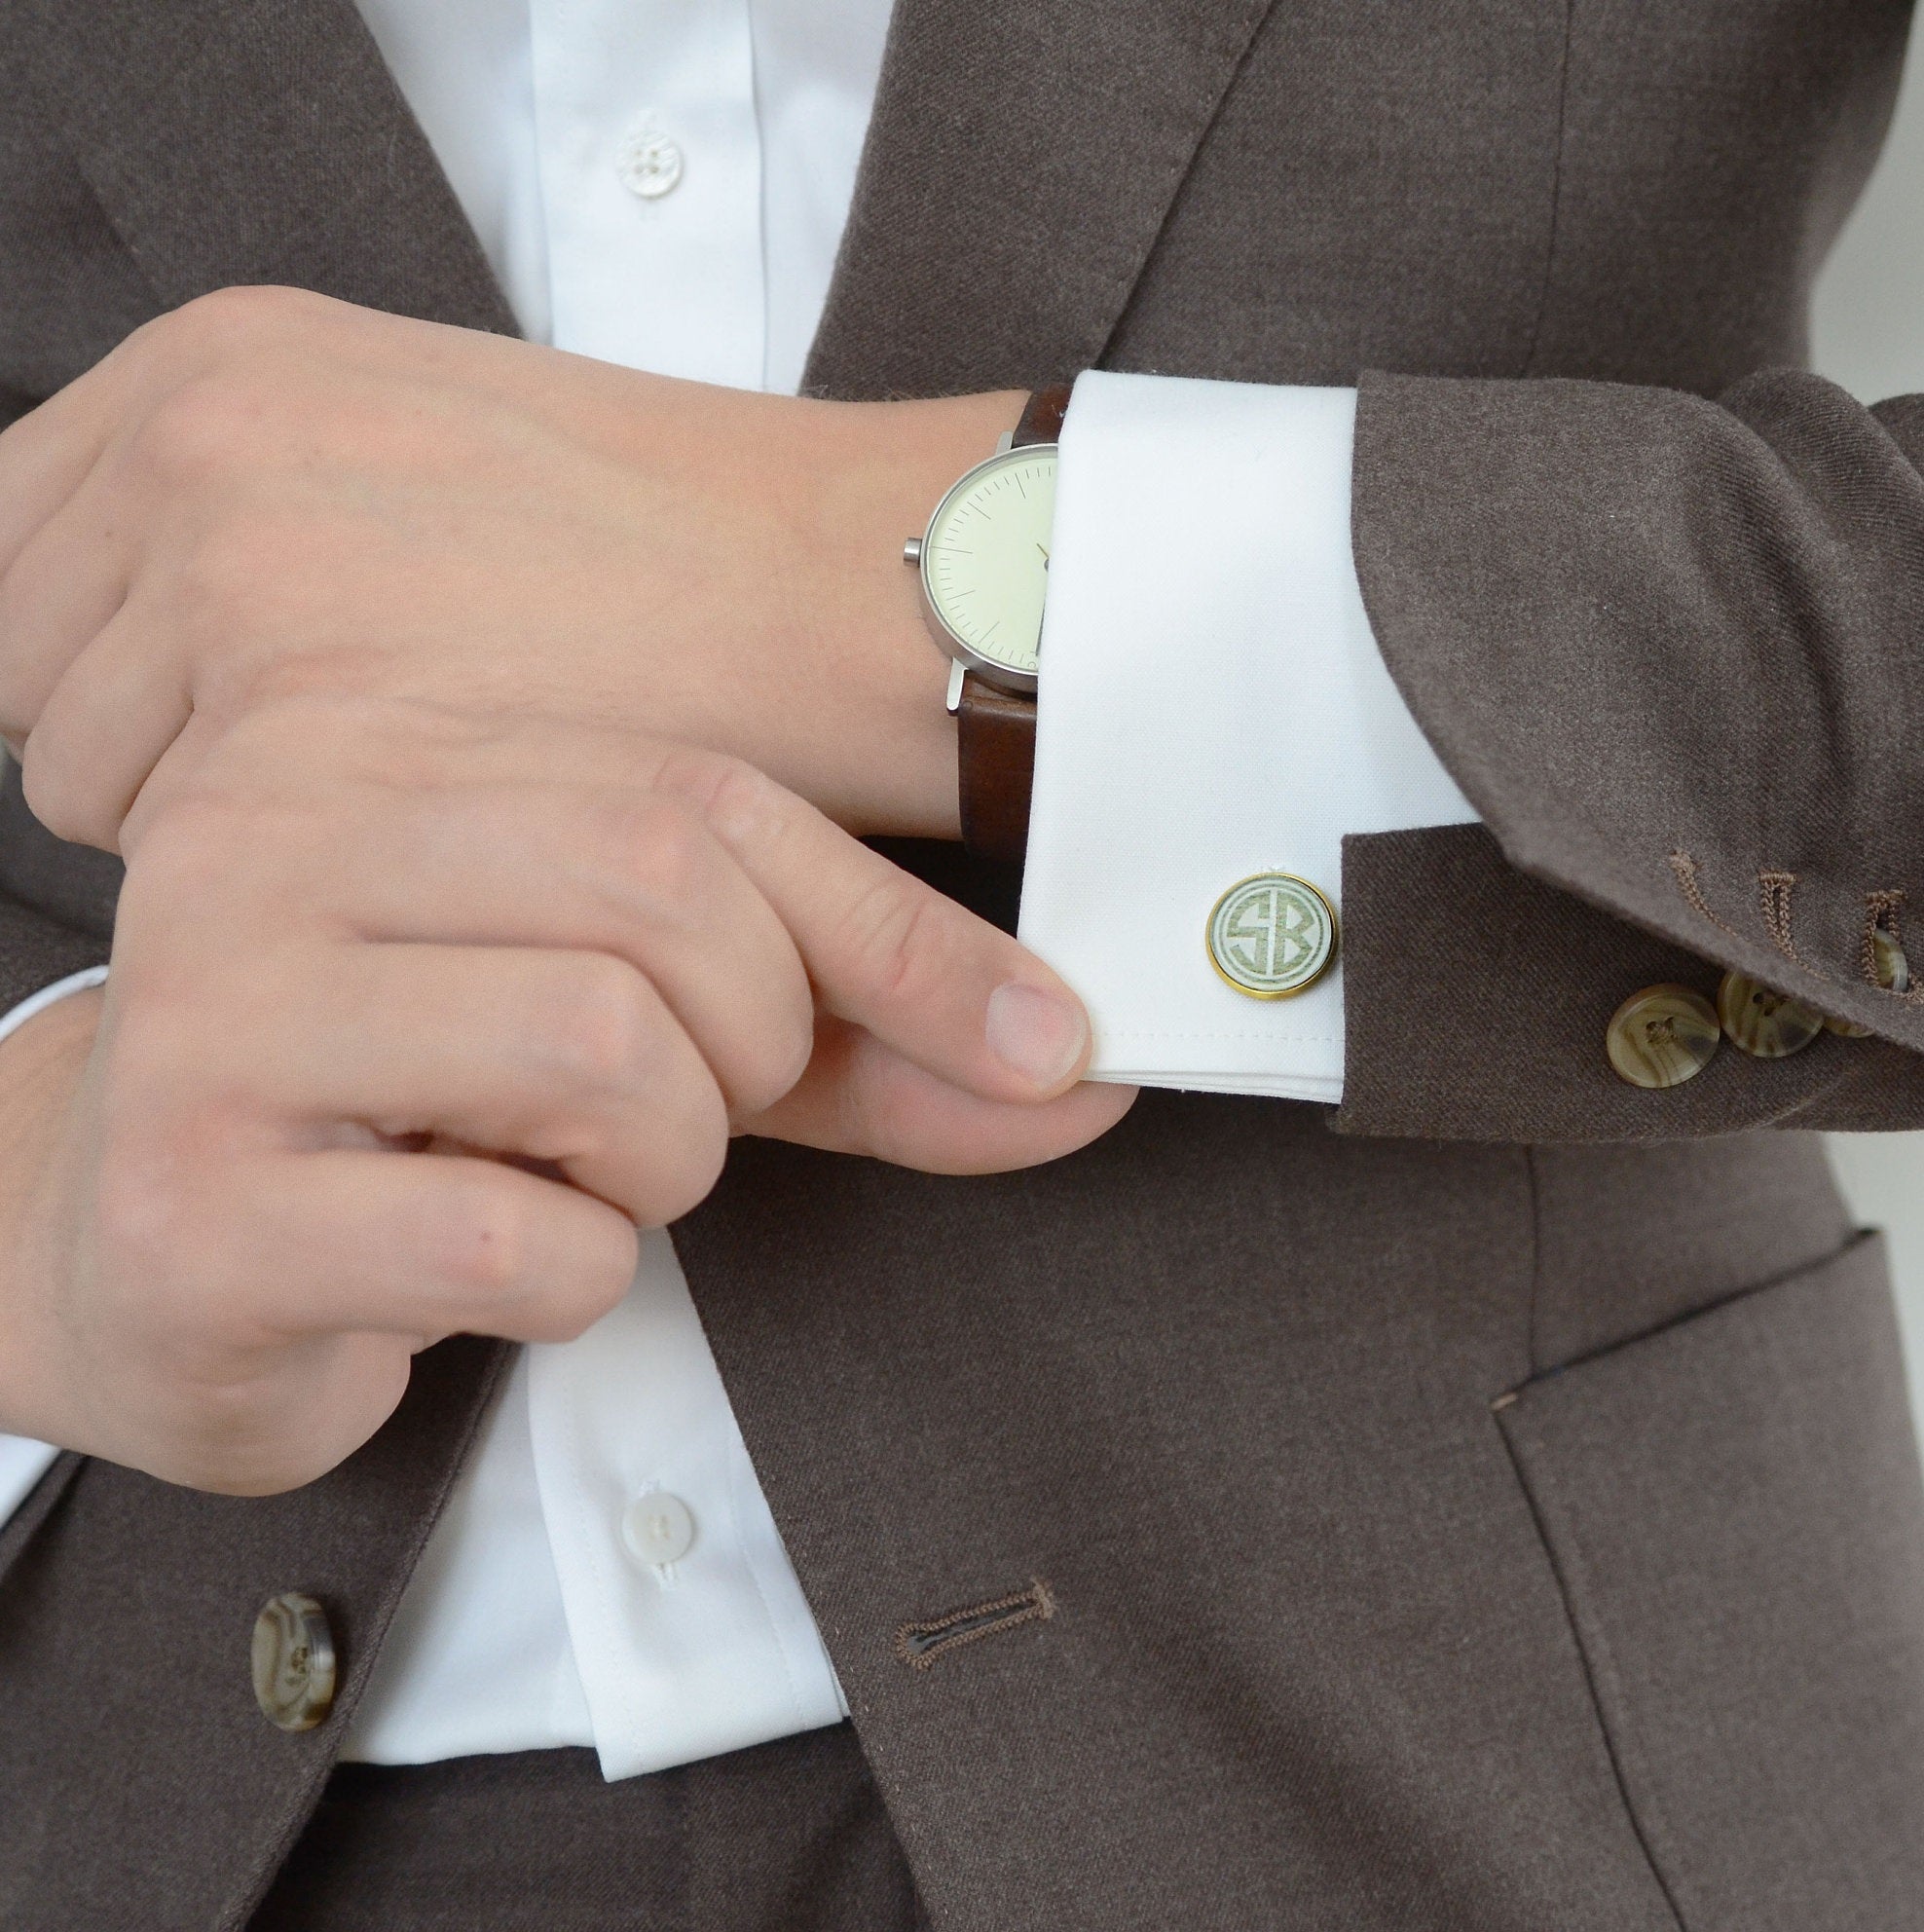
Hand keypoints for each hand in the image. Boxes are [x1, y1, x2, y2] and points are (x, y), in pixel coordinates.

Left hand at [0, 285, 1015, 851]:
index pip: (13, 551)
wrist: (836, 594)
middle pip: (27, 666)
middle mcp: (204, 447)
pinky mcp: (306, 712)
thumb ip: (256, 501)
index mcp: (223, 360)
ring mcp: (243, 573)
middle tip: (320, 784)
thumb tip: (136, 615)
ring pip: (90, 779)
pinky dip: (283, 887)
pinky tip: (410, 859)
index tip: (215, 721)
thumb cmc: (674, 549)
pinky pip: (188, 857)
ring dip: (210, 825)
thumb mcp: (427, 442)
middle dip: (141, 744)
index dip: (104, 658)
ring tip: (384, 822)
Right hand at [0, 697, 1130, 1491]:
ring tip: (568, 1178)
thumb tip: (1083, 1074)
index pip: (716, 804)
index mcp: (393, 757)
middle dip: (749, 1057)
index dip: (908, 941)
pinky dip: (567, 1277)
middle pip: (669, 905)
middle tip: (671, 1117)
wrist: (141, 1248)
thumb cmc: (424, 1122)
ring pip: (604, 1055)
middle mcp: (284, 841)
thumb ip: (862, 1046)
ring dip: (660, 1166)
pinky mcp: (192, 1202)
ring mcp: (219, 1015)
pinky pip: (510, 1231)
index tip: (1036, 1044)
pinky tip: (482, 1263)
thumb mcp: (665, 1047)